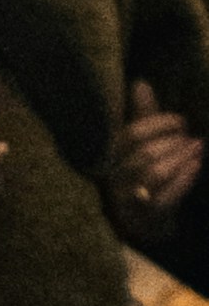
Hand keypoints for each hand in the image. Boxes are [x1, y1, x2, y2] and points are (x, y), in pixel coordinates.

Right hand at [118, 80, 204, 221]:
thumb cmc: (141, 175)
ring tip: (198, 148)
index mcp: (108, 156)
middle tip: (192, 138)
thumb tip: (140, 83)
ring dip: (181, 158)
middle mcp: (112, 178)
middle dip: (173, 142)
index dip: (159, 124)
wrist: (141, 222)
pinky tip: (196, 166)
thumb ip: (140, 116)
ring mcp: (125, 200)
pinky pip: (164, 198)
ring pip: (154, 174)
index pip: (131, 134)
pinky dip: (183, 180)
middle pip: (144, 154)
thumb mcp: (139, 145)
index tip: (181, 121)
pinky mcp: (142, 218)